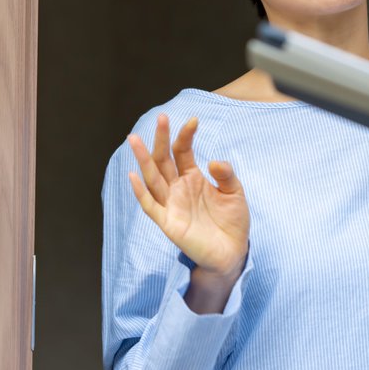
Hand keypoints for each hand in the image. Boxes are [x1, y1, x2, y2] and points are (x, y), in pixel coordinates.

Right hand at [128, 115, 249, 291]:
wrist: (233, 251)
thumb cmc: (232, 221)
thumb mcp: (235, 193)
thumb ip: (226, 175)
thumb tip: (214, 161)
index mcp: (192, 178)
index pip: (182, 151)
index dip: (185, 135)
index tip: (194, 120)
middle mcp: (178, 188)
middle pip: (164, 160)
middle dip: (161, 139)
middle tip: (161, 117)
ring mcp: (171, 204)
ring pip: (152, 178)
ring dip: (143, 159)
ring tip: (133, 139)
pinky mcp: (168, 223)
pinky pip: (151, 206)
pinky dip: (141, 192)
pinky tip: (133, 176)